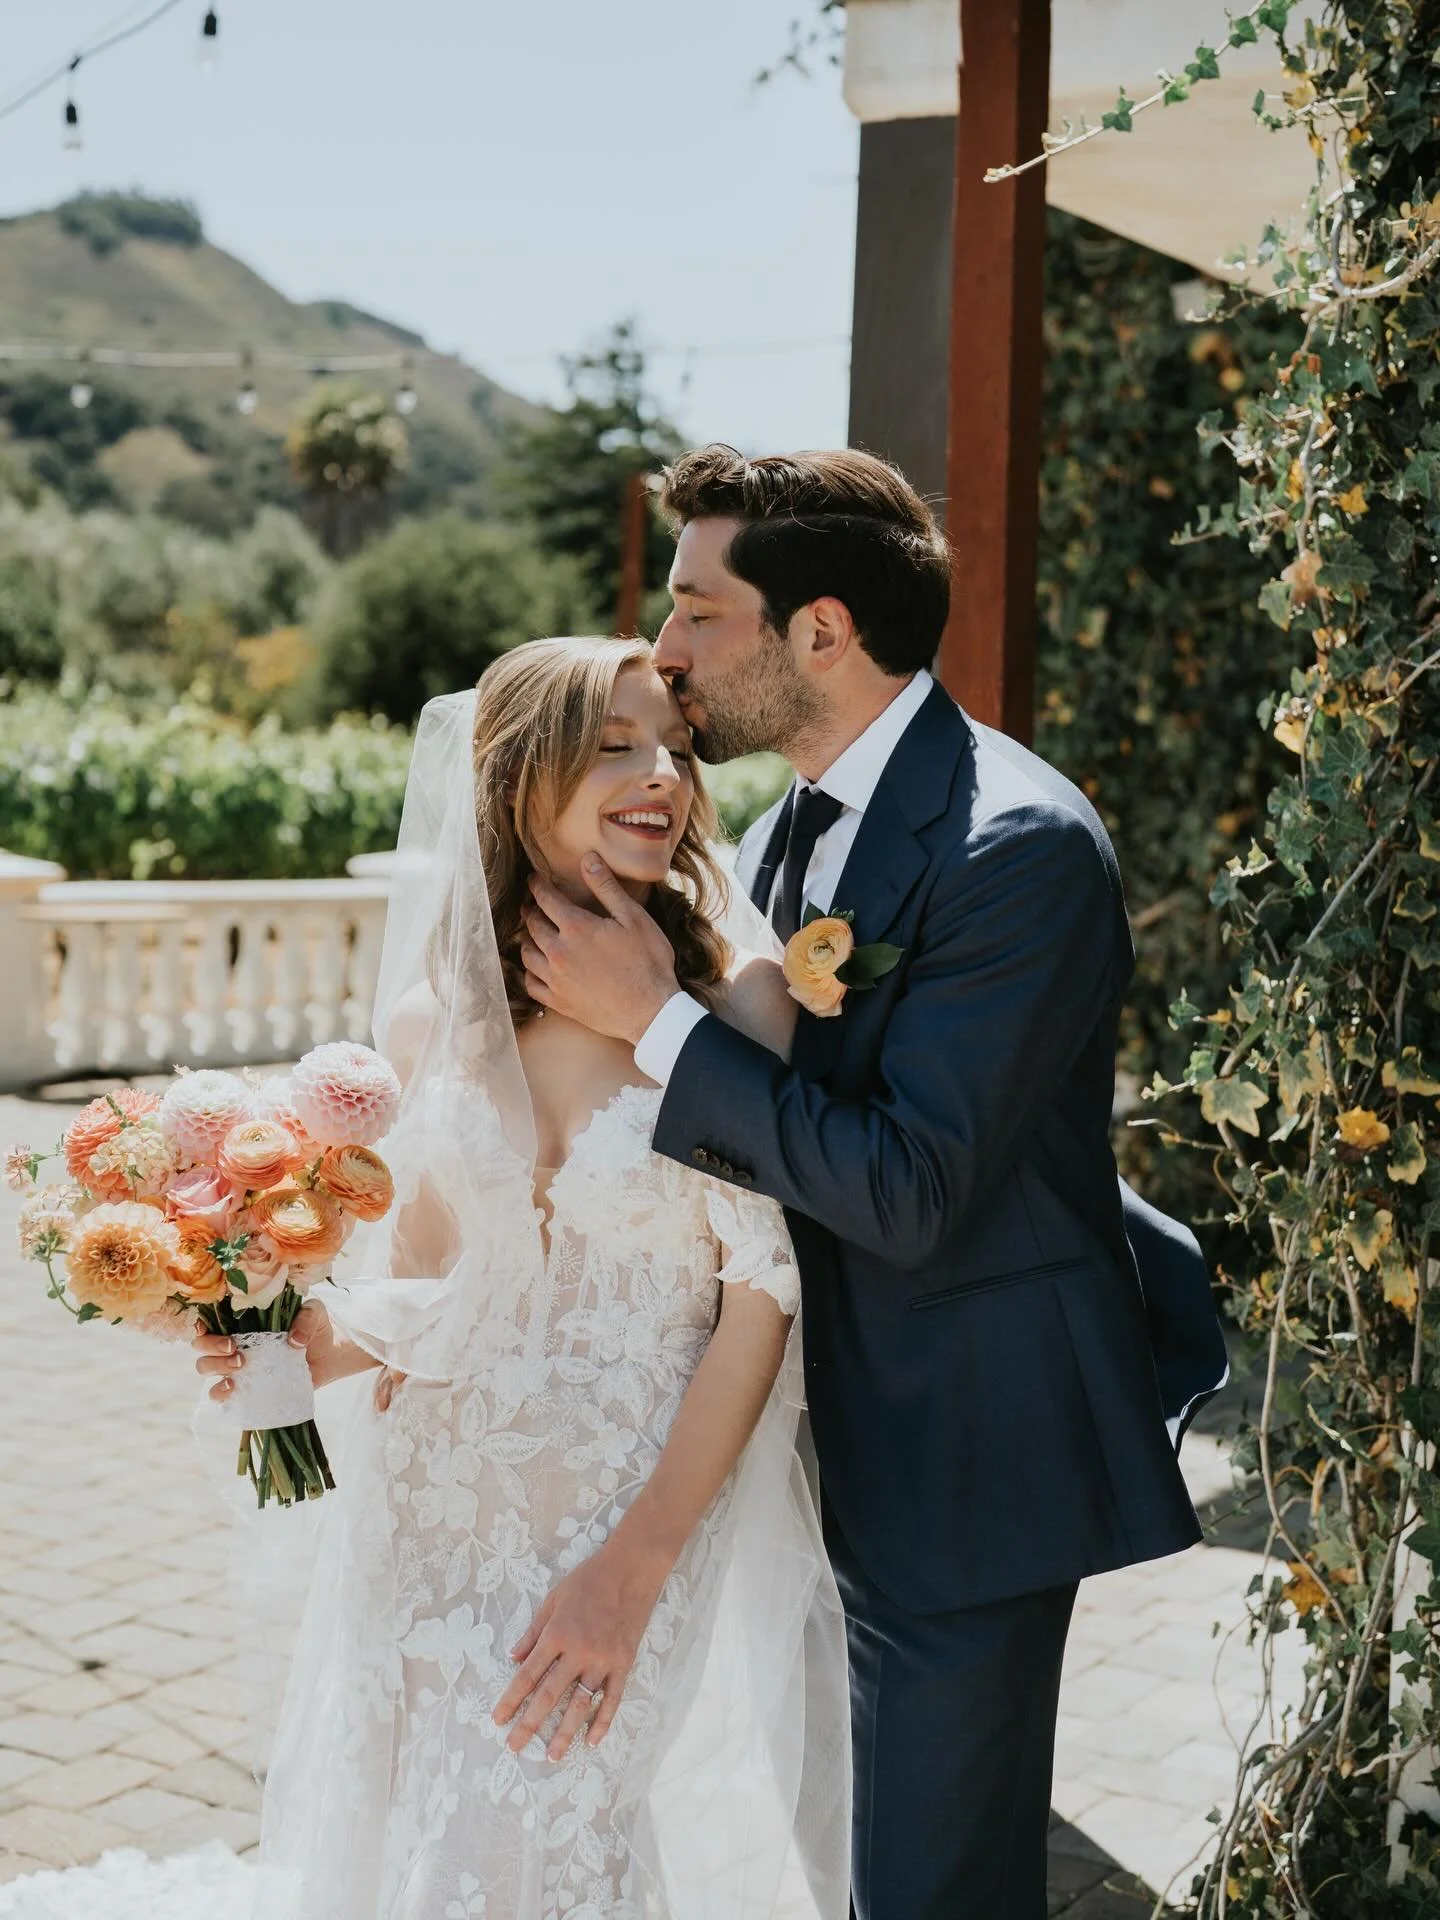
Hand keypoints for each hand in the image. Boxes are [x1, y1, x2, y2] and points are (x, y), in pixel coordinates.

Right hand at [192, 1300, 375, 1400]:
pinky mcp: (249, 1387)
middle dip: (210, 1347)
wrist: (332, 1354)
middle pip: (201, 1345)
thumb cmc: (318, 1327)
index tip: (209, 1328)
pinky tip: (233, 1389)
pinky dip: (220, 1393)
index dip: (200, 1323)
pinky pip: (223, 1394)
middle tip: (235, 1349)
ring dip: (215, 1367)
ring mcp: (240, 1366)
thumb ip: (306, 1319)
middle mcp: (236, 1342)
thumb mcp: (316, 1313)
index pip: (209, 1319)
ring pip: (206, 1367)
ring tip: (240, 1365)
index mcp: (244, 1319)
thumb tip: (294, 1341)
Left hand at [492, 1539, 669, 1761]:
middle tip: (514, 1747)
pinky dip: (603, 1721)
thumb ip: (533, 1631)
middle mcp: (577, 1652)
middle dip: (529, 1724)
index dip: (511, 1699)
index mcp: (556, 1634)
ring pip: (580, 1704)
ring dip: (565, 1732)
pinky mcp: (623, 1663)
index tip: (497, 1720)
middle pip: (549, 1695)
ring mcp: (603, 1660)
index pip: (528, 1675)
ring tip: (551, 1756)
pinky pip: (612, 1699)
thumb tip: (512, 1658)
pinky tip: (592, 1741)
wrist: (630, 1569)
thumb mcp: (553, 1599)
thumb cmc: (588, 1580)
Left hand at [521, 857, 679, 1043]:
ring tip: (532, 934)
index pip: (545, 899)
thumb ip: (606, 888)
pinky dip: (529, 972)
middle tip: (532, 905)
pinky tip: (535, 968)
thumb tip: (588, 859)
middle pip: (533, 925)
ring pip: (527, 953)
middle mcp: (558, 952)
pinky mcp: (559, 1002)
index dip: (537, 886)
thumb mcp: (633, 918)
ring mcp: (556, 979)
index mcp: (576, 927)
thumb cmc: (648, 963)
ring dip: (527, 939)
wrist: (651, 1012)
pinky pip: (531, 984)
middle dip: (531, 910)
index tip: (533, 879)